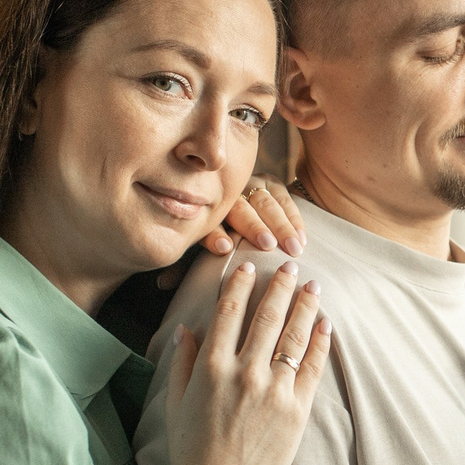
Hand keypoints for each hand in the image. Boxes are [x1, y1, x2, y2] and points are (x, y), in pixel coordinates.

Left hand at [157, 178, 305, 289]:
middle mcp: (227, 196)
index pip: (208, 222)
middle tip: (266, 245)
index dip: (214, 234)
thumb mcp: (198, 248)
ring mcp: (249, 185)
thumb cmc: (219, 237)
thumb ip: (183, 265)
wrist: (237, 203)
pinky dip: (294, 218)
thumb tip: (161, 283)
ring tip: (293, 247)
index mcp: (204, 212)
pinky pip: (284, 196)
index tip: (223, 248)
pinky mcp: (270, 181)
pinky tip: (302, 238)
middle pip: (239, 208)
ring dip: (281, 225)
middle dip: (253, 226)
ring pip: (265, 201)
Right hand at [157, 260, 331, 464]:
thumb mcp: (176, 403)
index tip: (250, 266)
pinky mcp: (296, 411)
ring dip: (305, 307)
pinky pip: (311, 368)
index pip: (229, 312)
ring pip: (293, 337)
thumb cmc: (191, 450)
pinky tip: (325, 325)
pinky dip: (319, 343)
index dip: (240, 285)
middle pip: (267, 317)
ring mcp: (273, 392)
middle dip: (280, 286)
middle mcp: (244, 374)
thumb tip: (186, 329)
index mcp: (211, 368)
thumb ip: (181, 362)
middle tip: (290, 265)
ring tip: (313, 286)